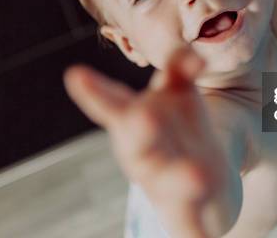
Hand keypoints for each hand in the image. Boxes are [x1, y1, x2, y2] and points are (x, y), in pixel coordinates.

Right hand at [62, 47, 229, 236]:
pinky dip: (196, 232)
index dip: (96, 93)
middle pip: (137, 145)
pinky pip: (192, 226)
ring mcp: (167, 186)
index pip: (115, 105)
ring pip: (168, 184)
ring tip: (198, 177)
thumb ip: (179, 69)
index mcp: (135, 122)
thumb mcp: (176, 94)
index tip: (76, 75)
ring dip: (179, 179)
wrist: (200, 182)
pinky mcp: (191, 215)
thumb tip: (194, 55)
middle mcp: (144, 155)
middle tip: (142, 116)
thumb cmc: (176, 130)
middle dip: (139, 133)